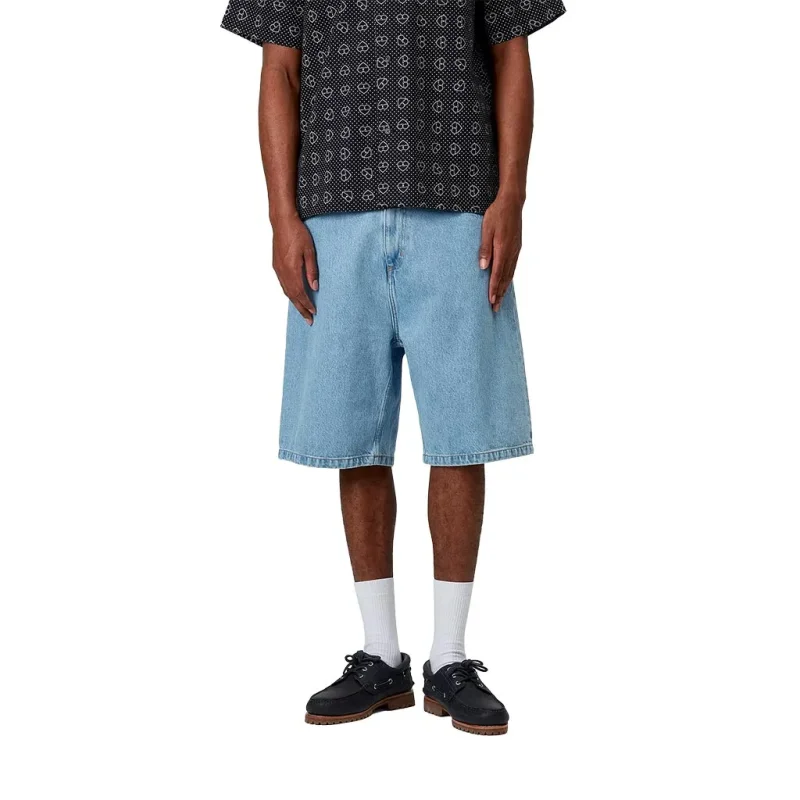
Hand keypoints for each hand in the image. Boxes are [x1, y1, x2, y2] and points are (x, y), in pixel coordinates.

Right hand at [271, 214, 318, 324]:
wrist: (282, 222)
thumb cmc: (298, 233)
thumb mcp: (310, 251)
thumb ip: (312, 270)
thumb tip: (315, 288)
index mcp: (292, 269)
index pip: (300, 293)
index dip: (307, 304)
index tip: (314, 312)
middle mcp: (283, 272)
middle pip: (292, 296)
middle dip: (301, 309)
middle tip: (309, 320)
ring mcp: (278, 269)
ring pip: (286, 291)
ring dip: (295, 303)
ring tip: (303, 312)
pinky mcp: (276, 266)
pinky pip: (283, 285)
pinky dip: (289, 294)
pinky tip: (294, 297)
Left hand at [479, 196, 523, 312]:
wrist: (512, 202)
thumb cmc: (496, 214)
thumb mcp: (486, 229)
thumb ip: (485, 249)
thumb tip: (483, 267)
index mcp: (503, 249)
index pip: (497, 274)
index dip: (494, 289)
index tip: (491, 301)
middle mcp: (511, 252)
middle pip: (505, 278)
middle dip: (500, 294)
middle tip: (495, 308)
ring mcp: (516, 250)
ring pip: (510, 274)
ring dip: (505, 288)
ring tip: (500, 299)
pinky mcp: (517, 248)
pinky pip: (513, 267)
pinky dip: (509, 278)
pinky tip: (506, 282)